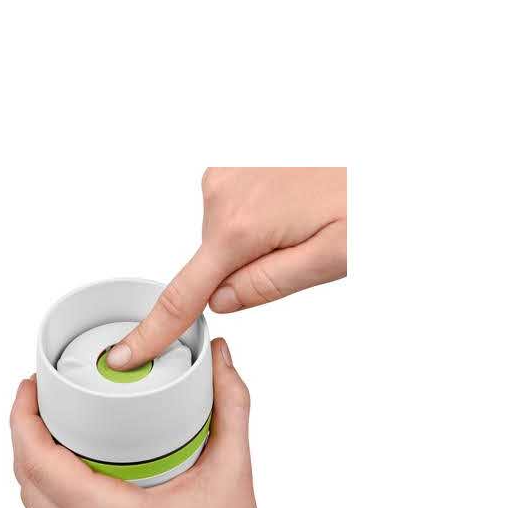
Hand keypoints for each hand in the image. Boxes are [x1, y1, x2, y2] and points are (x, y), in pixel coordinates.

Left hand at [11, 339, 255, 507]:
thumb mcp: (232, 475)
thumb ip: (229, 409)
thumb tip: (219, 358)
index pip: (39, 466)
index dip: (22, 420)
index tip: (30, 385)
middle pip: (26, 481)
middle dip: (23, 431)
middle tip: (41, 394)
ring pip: (34, 504)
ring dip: (32, 461)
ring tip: (50, 423)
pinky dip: (46, 487)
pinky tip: (67, 465)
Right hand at [106, 167, 346, 369]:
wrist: (382, 152)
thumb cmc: (367, 196)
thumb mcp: (330, 258)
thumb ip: (267, 285)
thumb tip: (221, 301)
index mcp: (241, 226)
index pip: (184, 295)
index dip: (154, 331)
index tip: (124, 355)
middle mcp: (221, 193)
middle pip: (214, 262)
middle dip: (248, 266)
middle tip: (299, 245)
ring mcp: (224, 172)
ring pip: (224, 237)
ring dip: (255, 240)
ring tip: (300, 216)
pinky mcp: (231, 163)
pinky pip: (230, 211)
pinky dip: (254, 218)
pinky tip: (289, 202)